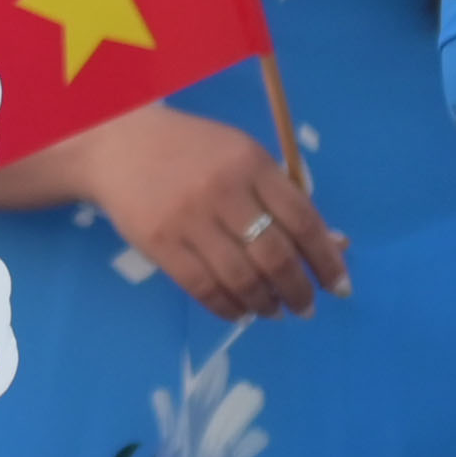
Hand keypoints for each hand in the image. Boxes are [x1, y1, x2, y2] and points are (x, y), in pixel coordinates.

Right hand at [25, 102, 348, 316]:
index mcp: (251, 163)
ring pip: (241, 277)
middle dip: (298, 290)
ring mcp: (188, 218)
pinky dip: (228, 307)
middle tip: (306, 307)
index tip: (338, 285)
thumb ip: (284, 198)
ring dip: (265, 303)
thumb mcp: (242, 157)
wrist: (117, 145)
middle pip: (275, 255)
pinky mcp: (159, 242)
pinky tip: (240, 311)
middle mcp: (223, 190)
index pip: (302, 219)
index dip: (326, 258)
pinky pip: (203, 288)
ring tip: (274, 311)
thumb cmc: (191, 151)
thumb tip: (335, 244)